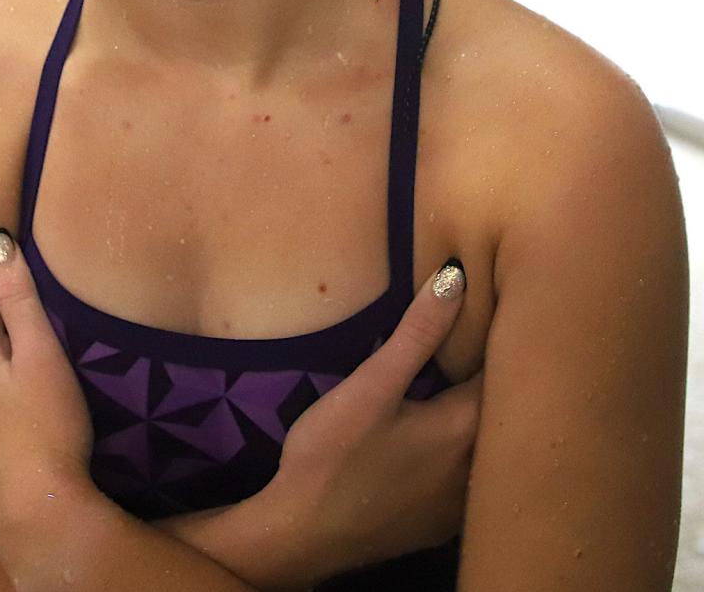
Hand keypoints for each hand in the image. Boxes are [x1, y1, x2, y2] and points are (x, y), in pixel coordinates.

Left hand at [0, 228, 101, 576]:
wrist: (37, 516)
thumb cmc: (45, 426)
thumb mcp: (38, 352)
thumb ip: (19, 299)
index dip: (6, 298)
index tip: (23, 279)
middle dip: (10, 340)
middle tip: (40, 323)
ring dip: (14, 381)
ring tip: (43, 369)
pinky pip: (6, 428)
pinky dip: (18, 416)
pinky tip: (39, 422)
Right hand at [257, 259, 480, 587]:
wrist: (302, 536)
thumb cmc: (335, 455)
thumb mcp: (372, 384)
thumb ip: (417, 333)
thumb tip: (458, 277)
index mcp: (467, 430)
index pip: (512, 375)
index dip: (512, 340)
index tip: (508, 308)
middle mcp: (478, 470)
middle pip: (505, 411)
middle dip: (502, 374)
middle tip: (490, 334)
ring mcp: (462, 504)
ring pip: (490, 446)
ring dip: (486, 414)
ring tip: (472, 376)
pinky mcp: (442, 522)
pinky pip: (472, 475)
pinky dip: (469, 448)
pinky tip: (445, 435)